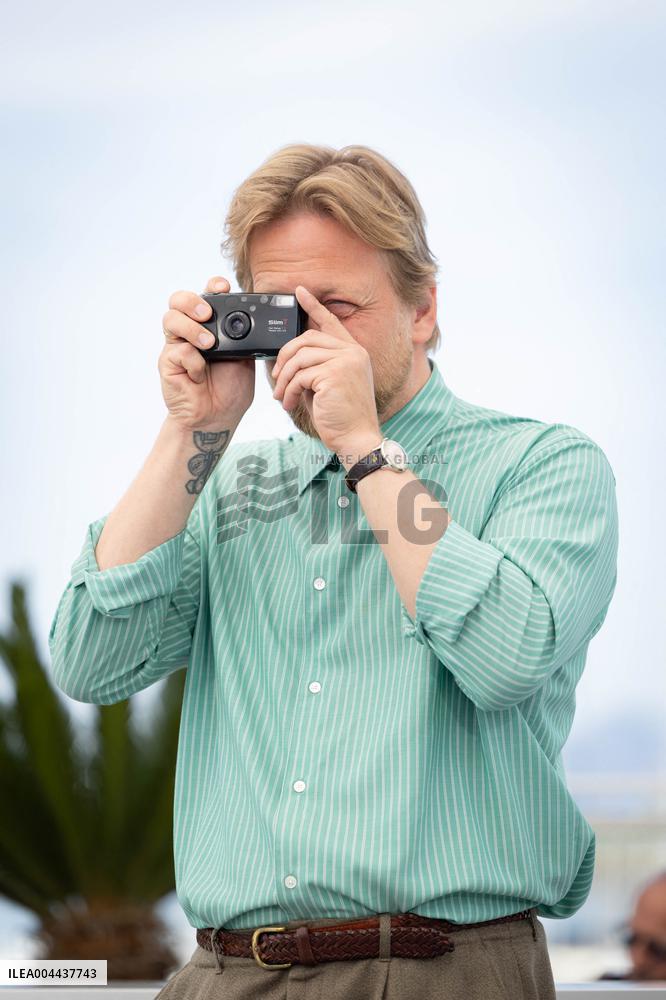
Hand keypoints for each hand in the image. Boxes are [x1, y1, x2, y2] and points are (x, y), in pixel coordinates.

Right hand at [159, 276, 254, 431]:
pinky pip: (178, 351)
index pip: (208, 296)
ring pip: (171, 318)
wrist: (217, 417)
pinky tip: (200, 376)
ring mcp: (177, 345)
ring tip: (208, 344)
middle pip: (180, 300)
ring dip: (191, 328)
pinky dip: (194, 362)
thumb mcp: (246, 358)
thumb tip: (254, 317)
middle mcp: (192, 330)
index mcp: (212, 325)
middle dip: (193, 301)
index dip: (213, 286)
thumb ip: (245, 337)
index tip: (224, 288)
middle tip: (208, 314)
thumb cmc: (231, 389)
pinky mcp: (168, 361)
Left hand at [271, 285, 381, 461]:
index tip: (299, 292)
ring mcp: (346, 361)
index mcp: (354, 352)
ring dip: (284, 379)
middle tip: (276, 377)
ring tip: (281, 396)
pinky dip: (289, 390)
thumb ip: (315, 367)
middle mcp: (353, 352)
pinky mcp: (335, 374)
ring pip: (300, 357)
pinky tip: (289, 403)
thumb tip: (289, 358)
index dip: (314, 306)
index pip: (331, 322)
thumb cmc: (341, 417)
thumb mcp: (328, 386)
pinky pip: (300, 375)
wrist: (356, 439)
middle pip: (307, 338)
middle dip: (285, 356)